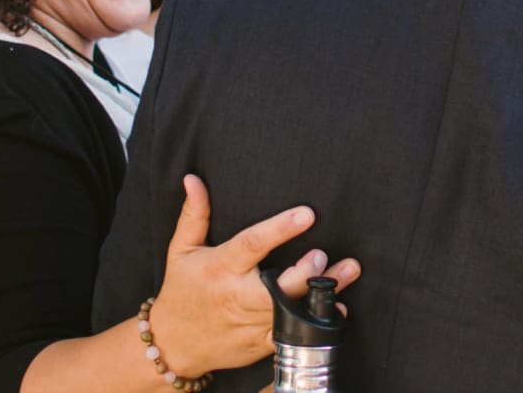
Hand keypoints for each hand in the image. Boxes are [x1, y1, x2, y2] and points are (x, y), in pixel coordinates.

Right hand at [150, 174, 359, 378]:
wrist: (173, 345)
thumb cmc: (181, 292)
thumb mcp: (182, 251)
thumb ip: (195, 214)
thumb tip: (193, 179)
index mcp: (221, 268)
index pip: (252, 244)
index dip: (280, 229)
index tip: (306, 214)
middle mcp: (238, 296)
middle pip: (278, 286)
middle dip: (304, 272)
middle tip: (323, 254)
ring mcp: (251, 323)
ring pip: (293, 310)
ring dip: (324, 293)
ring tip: (348, 271)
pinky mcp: (261, 343)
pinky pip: (293, 335)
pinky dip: (317, 324)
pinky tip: (337, 309)